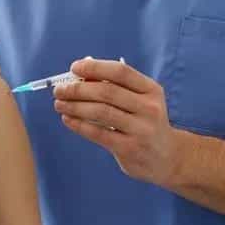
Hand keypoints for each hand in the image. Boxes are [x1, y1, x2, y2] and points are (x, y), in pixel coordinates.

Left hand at [52, 57, 180, 186]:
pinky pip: (99, 133)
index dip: (95, 67)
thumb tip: (79, 76)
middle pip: (107, 92)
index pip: (121, 72)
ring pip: (101, 112)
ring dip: (75, 106)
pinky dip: (79, 125)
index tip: (74, 67)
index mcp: (151, 90)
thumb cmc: (144, 122)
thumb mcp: (139, 100)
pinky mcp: (130, 148)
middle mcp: (149, 108)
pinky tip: (67, 119)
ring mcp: (141, 129)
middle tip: (59, 89)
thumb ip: (114, 87)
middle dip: (78, 89)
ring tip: (59, 103)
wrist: (166, 157)